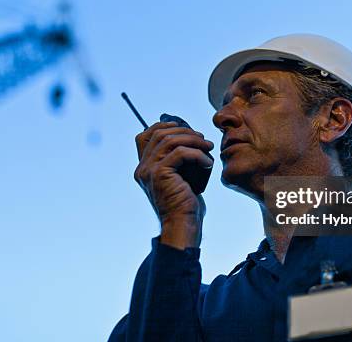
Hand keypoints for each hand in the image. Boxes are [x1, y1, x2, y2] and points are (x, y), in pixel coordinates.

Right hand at [134, 121, 213, 247]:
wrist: (183, 225)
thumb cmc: (186, 204)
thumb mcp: (179, 176)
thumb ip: (177, 158)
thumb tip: (190, 135)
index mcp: (143, 168)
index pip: (144, 136)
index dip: (162, 126)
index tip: (182, 126)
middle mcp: (142, 168)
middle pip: (159, 134)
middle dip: (184, 131)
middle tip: (203, 139)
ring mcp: (149, 171)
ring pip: (170, 140)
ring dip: (193, 140)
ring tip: (208, 147)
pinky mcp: (160, 174)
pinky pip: (180, 153)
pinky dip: (197, 154)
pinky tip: (208, 163)